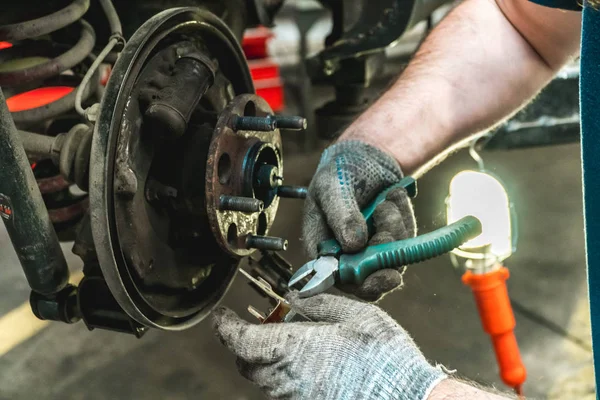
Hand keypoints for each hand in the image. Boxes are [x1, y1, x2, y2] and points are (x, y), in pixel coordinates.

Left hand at [212, 292, 445, 399]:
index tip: (222, 315)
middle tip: (259, 325)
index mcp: (289, 350)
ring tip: (287, 341)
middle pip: (246, 363)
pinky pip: (284, 391)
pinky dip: (283, 374)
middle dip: (244, 344)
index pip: (240, 340)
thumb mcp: (354, 315)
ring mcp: (296, 398)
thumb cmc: (382, 357)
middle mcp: (285, 379)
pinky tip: (309, 362)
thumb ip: (318, 303)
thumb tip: (295, 297)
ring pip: (264, 380)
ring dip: (265, 360)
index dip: (225, 327)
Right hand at [302, 140, 415, 300]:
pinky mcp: (392, 242)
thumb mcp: (333, 186)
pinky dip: (404, 219)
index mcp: (321, 247)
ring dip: (395, 229)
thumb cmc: (340, 170)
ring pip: (392, 260)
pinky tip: (393, 196)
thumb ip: (340, 214)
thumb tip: (353, 245)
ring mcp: (370, 250)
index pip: (338, 279)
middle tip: (388, 230)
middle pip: (369, 279)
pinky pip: (406, 242)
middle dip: (384, 256)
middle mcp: (345, 255)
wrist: (365, 155)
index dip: (361, 283)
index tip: (385, 275)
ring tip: (385, 201)